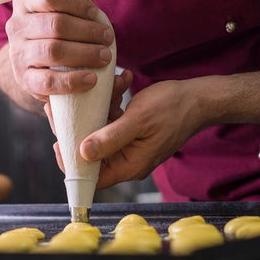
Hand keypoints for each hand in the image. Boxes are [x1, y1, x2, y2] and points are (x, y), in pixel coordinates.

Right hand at [6, 0, 113, 102]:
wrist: (45, 63)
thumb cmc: (62, 26)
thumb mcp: (67, 2)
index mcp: (25, 1)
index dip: (77, 3)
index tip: (97, 13)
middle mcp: (16, 26)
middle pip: (55, 25)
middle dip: (87, 31)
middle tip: (109, 38)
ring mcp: (18, 55)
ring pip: (52, 51)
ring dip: (85, 54)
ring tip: (105, 57)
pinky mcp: (26, 80)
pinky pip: (48, 83)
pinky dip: (72, 81)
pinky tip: (92, 79)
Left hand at [78, 79, 210, 188]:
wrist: (199, 98)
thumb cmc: (174, 109)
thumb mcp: (139, 120)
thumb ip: (111, 138)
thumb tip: (83, 153)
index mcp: (129, 165)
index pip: (91, 177)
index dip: (72, 163)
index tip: (60, 140)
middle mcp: (127, 159)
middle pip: (91, 151)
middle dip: (81, 125)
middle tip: (70, 104)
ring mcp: (128, 144)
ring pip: (100, 130)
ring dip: (100, 107)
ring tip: (112, 86)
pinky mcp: (130, 130)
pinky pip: (112, 119)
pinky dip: (113, 102)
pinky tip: (122, 83)